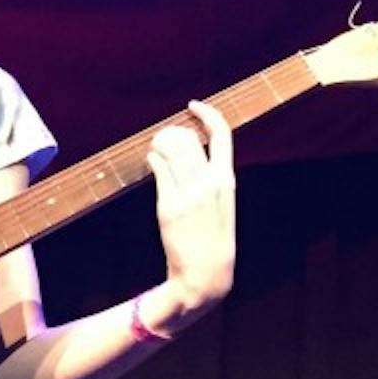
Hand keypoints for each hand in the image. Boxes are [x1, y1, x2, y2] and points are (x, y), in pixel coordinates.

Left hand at [149, 99, 235, 309]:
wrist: (206, 273)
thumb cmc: (213, 239)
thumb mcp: (221, 204)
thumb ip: (212, 179)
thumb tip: (193, 157)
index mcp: (227, 180)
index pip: (223, 135)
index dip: (208, 114)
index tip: (193, 105)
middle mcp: (209, 183)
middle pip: (189, 139)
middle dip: (173, 132)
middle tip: (163, 136)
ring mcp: (189, 194)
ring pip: (171, 150)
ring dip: (159, 143)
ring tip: (155, 149)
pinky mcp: (169, 206)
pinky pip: (158, 169)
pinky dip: (152, 160)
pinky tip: (151, 161)